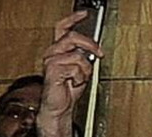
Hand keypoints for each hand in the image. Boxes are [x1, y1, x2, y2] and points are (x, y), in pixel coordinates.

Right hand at [38, 11, 104, 136]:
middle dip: (89, 44)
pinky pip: (75, 67)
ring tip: (81, 78)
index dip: (73, 19)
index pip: (63, 28)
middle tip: (99, 53)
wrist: (59, 108)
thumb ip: (84, 58)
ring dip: (85, 69)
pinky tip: (74, 83)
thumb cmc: (67, 91)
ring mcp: (51, 61)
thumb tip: (93, 50)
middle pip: (72, 37)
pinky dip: (80, 77)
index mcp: (58, 50)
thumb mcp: (80, 70)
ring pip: (77, 55)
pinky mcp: (52, 70)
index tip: (84, 14)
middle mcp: (52, 53)